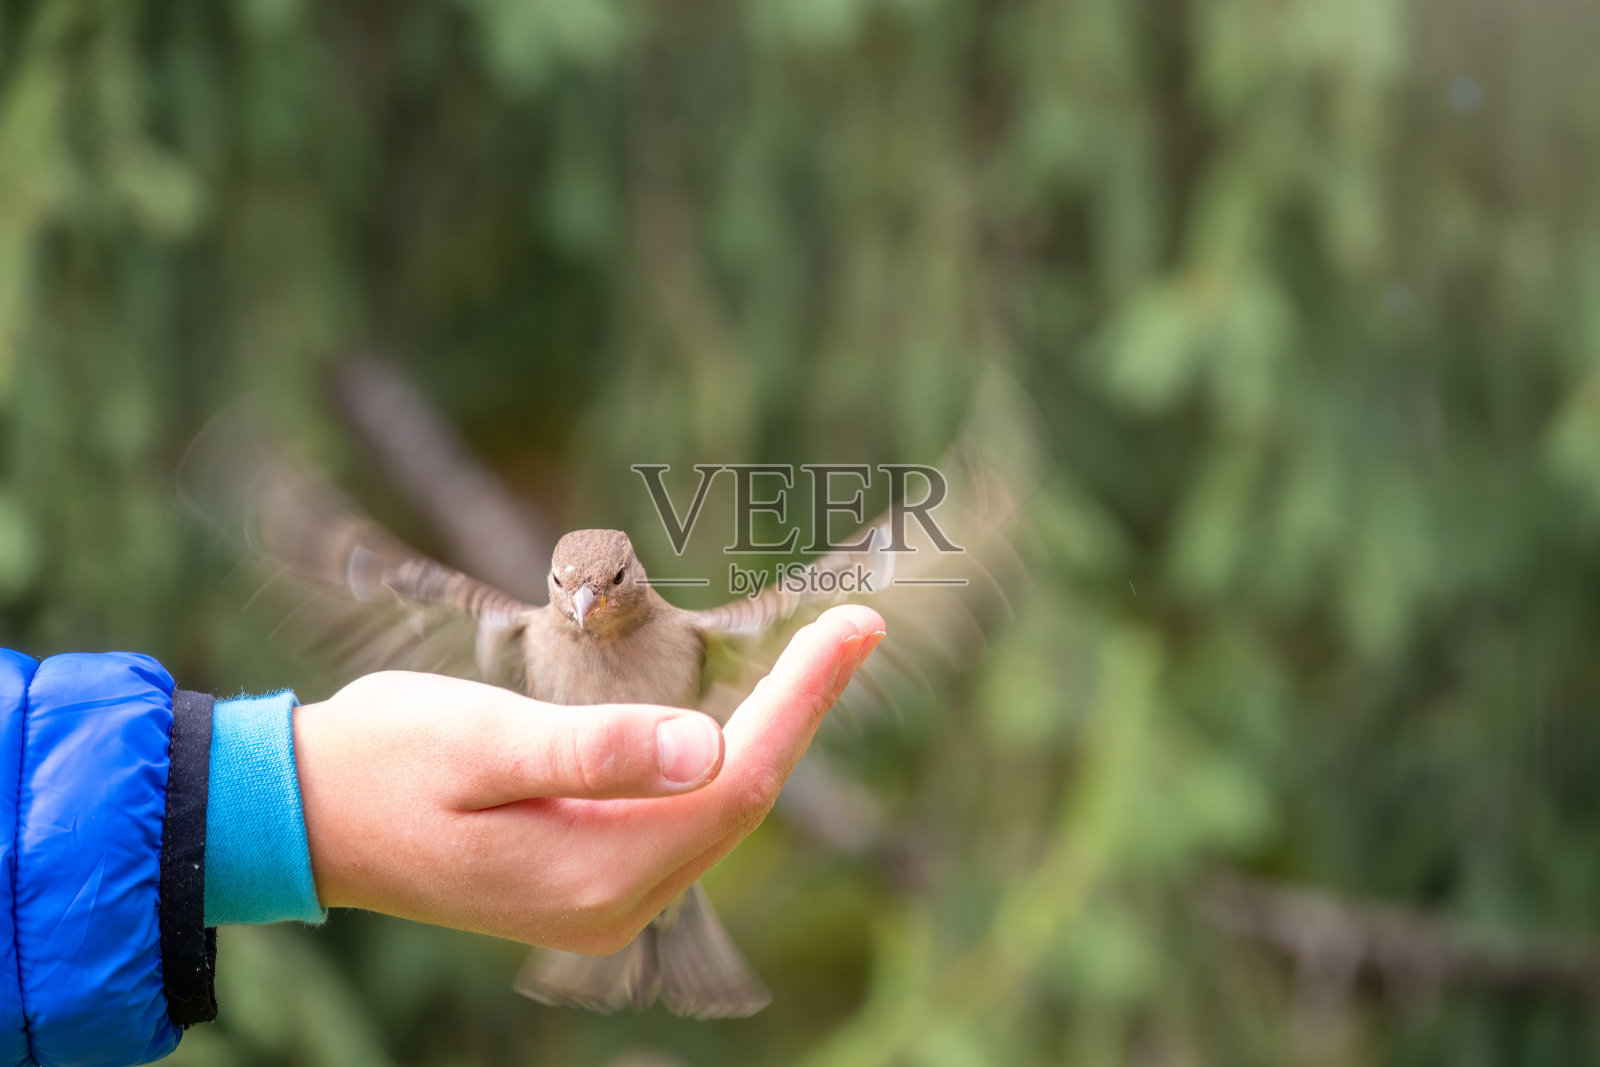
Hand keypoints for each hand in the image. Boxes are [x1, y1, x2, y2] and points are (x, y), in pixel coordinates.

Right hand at [293, 604, 884, 952]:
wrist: (303, 816)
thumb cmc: (381, 760)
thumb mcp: (482, 741)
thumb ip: (595, 752)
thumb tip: (706, 747)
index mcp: (591, 873)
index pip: (734, 781)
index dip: (802, 702)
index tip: (854, 630)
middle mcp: (609, 905)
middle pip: (739, 799)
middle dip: (800, 710)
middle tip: (855, 629)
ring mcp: (598, 903)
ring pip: (715, 811)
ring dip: (769, 734)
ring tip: (821, 659)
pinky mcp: (583, 882)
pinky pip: (679, 820)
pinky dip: (720, 762)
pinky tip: (747, 714)